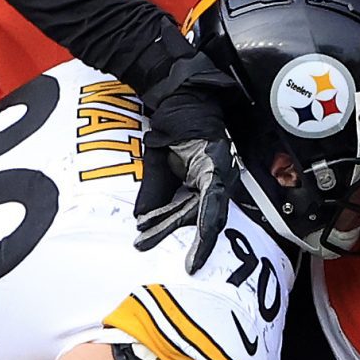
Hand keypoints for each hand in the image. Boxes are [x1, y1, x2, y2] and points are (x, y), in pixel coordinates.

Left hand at [134, 60, 242, 273]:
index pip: (211, 208)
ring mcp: (211, 179)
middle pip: (199, 215)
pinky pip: (186, 202)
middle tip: (149, 248)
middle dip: (172, 232)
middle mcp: (218, 177)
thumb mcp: (159, 153)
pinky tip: (148, 224)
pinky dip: (167, 213)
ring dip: (166, 225)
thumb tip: (142, 218)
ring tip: (141, 240)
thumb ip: (154, 186)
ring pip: (189, 211)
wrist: (186, 99)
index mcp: (214, 168)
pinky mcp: (200, 180)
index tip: (193, 260)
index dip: (203, 237)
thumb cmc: (177, 121)